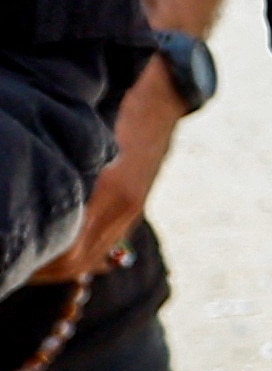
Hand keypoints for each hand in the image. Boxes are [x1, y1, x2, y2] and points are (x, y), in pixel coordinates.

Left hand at [24, 65, 174, 284]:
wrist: (158, 99)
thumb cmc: (108, 108)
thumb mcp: (80, 136)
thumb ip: (58, 170)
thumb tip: (23, 207)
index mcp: (110, 191)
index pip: (69, 251)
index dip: (38, 262)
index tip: (13, 258)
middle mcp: (123, 207)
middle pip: (78, 262)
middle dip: (43, 270)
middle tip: (12, 267)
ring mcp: (131, 210)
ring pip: (91, 258)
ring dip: (59, 266)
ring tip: (27, 263)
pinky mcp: (133, 208)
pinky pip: (104, 246)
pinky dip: (78, 256)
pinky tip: (54, 254)